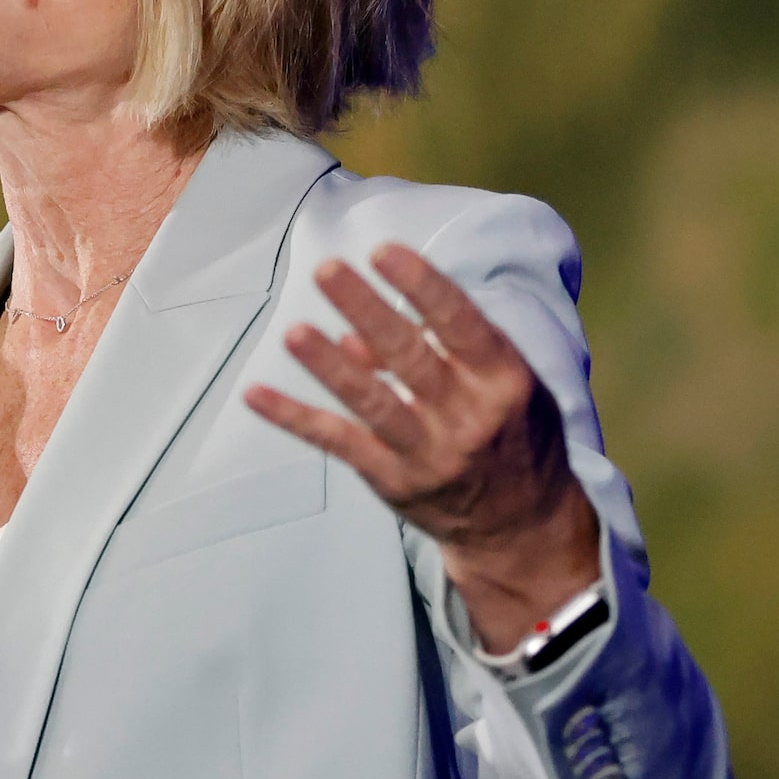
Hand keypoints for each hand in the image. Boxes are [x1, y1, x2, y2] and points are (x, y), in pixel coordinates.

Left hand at [243, 243, 599, 650]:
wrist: (522, 527)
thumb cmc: (513, 437)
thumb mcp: (503, 385)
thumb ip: (444, 350)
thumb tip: (356, 335)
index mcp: (503, 381)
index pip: (461, 324)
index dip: (422, 285)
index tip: (383, 251)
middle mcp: (469, 417)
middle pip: (410, 357)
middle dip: (366, 310)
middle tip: (327, 270)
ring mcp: (429, 454)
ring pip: (372, 403)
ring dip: (329, 367)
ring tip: (294, 333)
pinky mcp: (394, 482)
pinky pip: (338, 443)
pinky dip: (295, 418)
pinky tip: (256, 395)